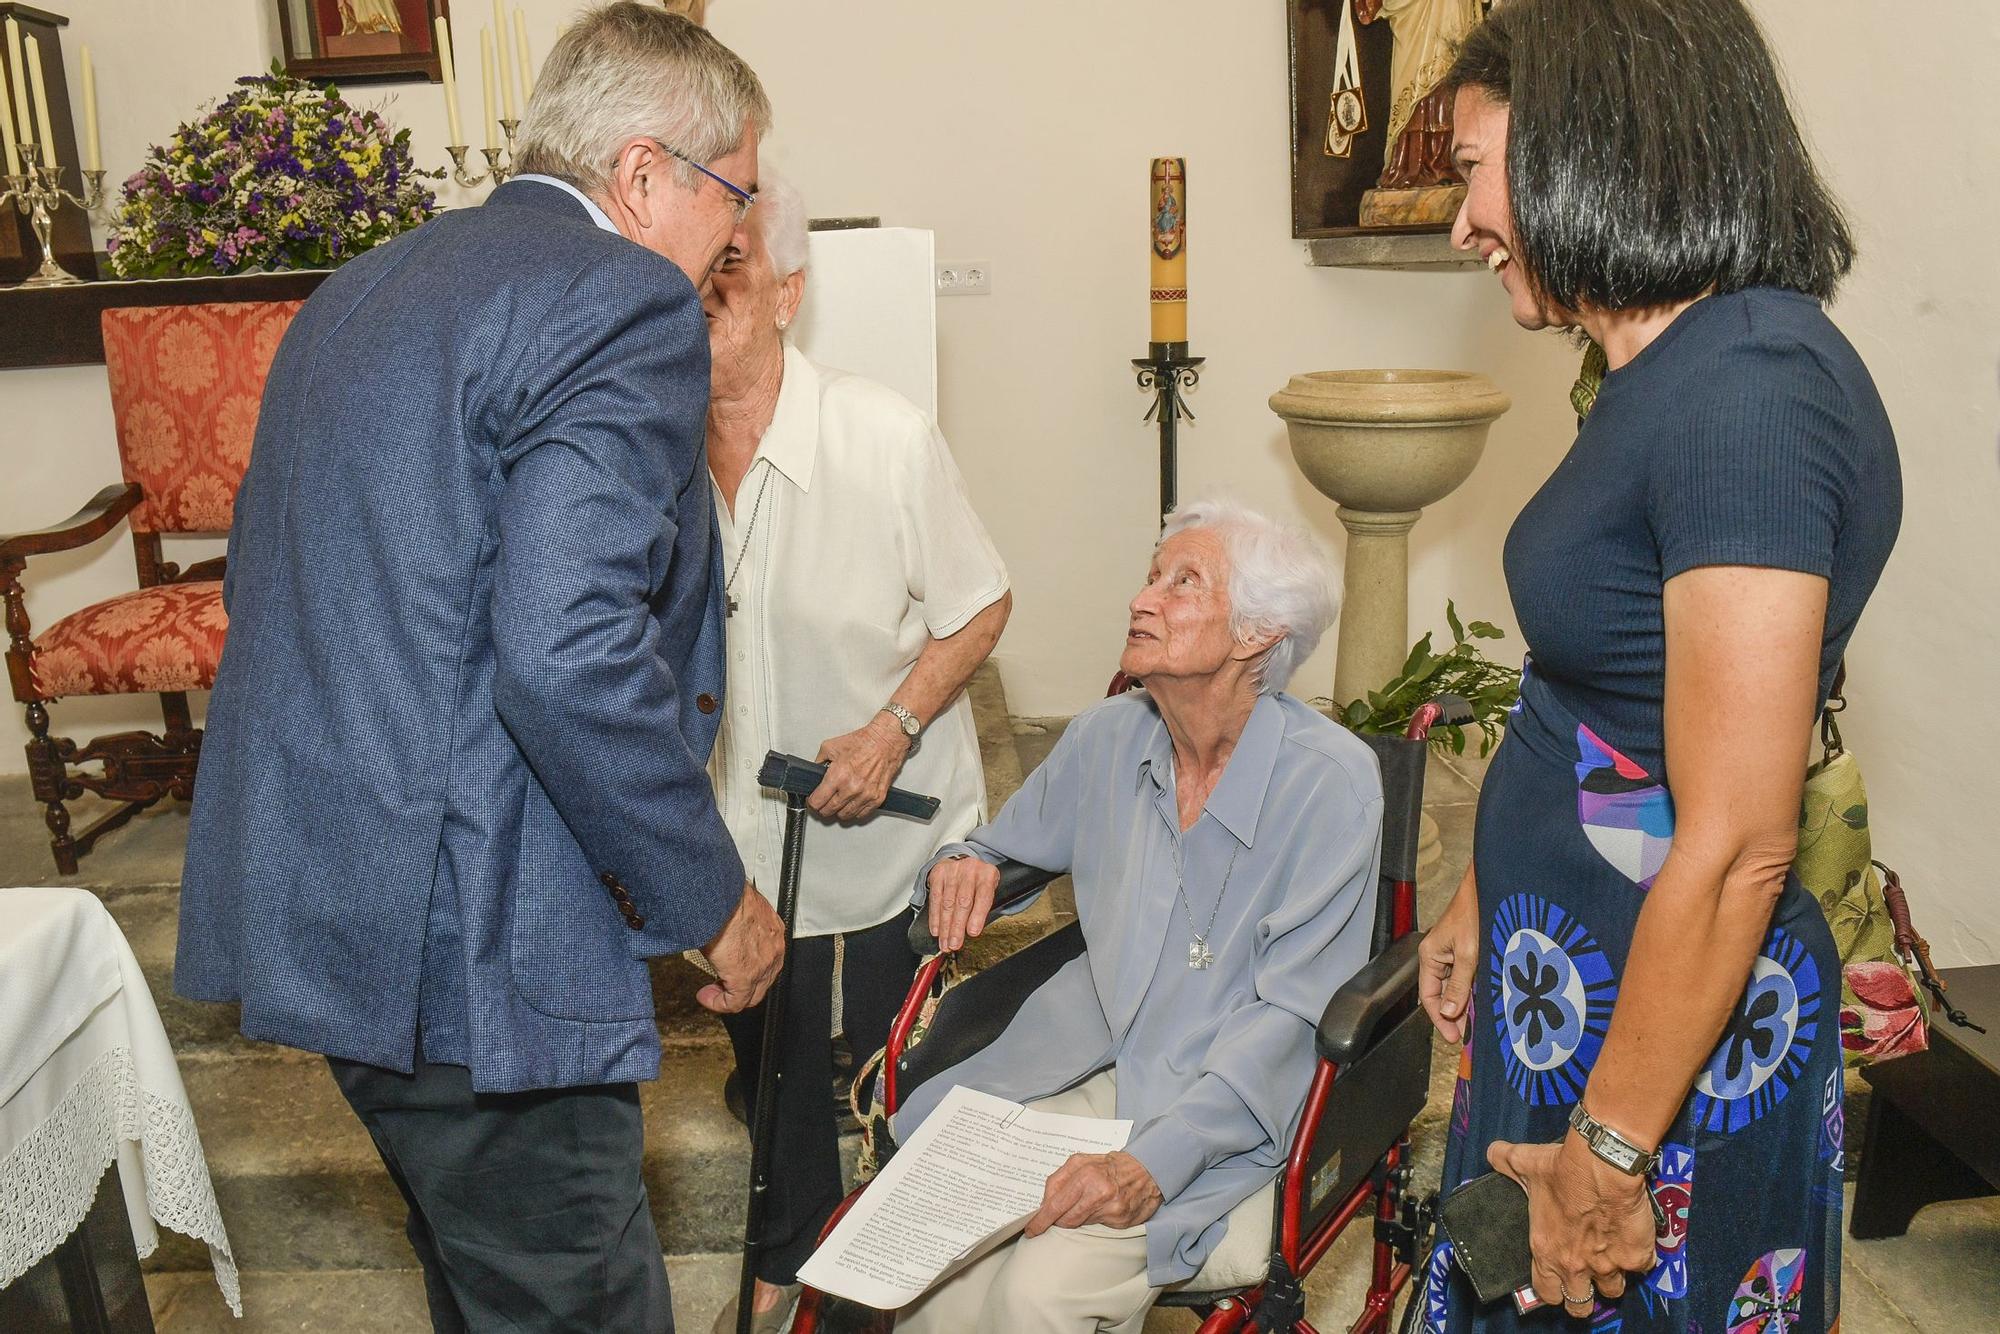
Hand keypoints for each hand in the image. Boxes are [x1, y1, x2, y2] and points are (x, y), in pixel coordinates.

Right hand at [696, 882, 784, 1013]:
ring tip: (712, 991)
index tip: (730, 970)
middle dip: (740, 987)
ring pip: (751, 995)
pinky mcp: (745, 977)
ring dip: (729, 996)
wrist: (718, 896)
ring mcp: (762, 965)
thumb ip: (736, 924)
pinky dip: (719, 1003)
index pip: (766, 961)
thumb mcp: (736, 910)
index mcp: (773, 930)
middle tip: (719, 984)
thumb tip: (723, 928)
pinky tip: (706, 996)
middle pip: (762, 982)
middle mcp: (773, 949)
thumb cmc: (723, 897)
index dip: (748, 970)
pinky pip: (735, 1002)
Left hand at [809, 713, 911, 821]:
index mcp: (838, 775)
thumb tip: (814, 772)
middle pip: (829, 811)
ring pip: (845, 816)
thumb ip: (818, 761)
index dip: (812, 802)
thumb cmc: (863, 741)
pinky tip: (852, 803)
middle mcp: (851, 788)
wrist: (886, 740)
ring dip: (838, 811)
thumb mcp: (830, 746)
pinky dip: (854, 811)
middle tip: (823, 802)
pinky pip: (861, 814)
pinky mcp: (877, 798)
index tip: (813, 800)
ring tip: (838, 802)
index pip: (818, 802)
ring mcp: (865, 795)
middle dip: (823, 808)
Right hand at [926, 855, 998, 951]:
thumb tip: (972, 931)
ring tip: (945, 942)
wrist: (963, 860)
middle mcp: (970, 870)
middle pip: (963, 902)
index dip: (977, 916)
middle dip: (957, 926)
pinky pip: (935, 899)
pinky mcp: (938, 874)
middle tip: (955, 943)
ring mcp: (953, 871)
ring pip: (947, 903)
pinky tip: (936, 929)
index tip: (972, 932)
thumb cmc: (977, 880)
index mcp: (987, 874)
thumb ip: (983, 906)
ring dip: (945, 926)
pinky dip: (935, 917)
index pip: (983, 896)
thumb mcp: (988, 888)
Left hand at [1023, 1151, 1162, 1235]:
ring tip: (1086, 1204)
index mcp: (1086, 1175)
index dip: (1041, 1220)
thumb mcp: (1082, 1161)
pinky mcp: (1122, 1222)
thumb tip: (1044, 1202)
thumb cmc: (1110, 1165)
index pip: (1056, 1204)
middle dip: (1056, 1221)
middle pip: (1066, 1219)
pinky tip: (1102, 1208)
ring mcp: (1112, 1210)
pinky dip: (1095, 1220)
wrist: (1147, 1169)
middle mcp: (1100, 1193)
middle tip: (1052, 1221)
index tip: (1032, 1229)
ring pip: (1080, 1224)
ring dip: (1077, 1218)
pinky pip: (1098, 1227)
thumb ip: (1060, 1179)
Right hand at [1419, 869, 1478, 1042]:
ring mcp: (1451, 954)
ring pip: (1456, 987)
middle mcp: (1437, 956)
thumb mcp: (1468, 954)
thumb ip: (1458, 985)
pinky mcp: (1466, 950)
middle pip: (1442, 994)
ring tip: (1480, 1023)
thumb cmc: (1475, 913)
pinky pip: (1466, 977)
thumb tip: (1449, 1013)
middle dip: (1455, 1016)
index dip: (1440, 1019)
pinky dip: (1475, 990)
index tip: (1453, 1038)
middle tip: (1470, 1036)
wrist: (1490, 886)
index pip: (1428, 997)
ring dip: (1467, 1004)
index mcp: (1429, 956)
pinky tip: (1487, 1001)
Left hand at [1487, 1135, 1656, 1316]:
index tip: (1555, 1281)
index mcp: (1547, 1252)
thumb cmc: (1561, 1169)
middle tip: (1584, 1281)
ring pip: (1613, 1291)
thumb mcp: (1524, 1164)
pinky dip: (1639, 1258)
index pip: (1545, 1292)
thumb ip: (1504, 1161)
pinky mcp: (1636, 1257)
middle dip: (1581, 1298)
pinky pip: (1641, 1268)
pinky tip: (1635, 1243)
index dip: (1550, 1290)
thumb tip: (1493, 1153)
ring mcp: (1608, 1266)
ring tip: (1611, 1261)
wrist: (1602, 1165)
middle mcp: (1576, 1266)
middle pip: (1580, 1306)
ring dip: (1612, 1279)